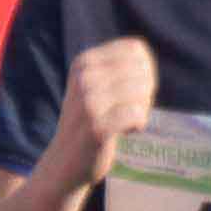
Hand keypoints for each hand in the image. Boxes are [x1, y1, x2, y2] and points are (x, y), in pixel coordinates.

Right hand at [52, 36, 156, 181]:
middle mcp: (84, 78)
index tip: (131, 92)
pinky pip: (137, 114)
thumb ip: (117, 69)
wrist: (65, 162)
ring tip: (128, 121)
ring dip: (143, 108)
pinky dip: (139, 124)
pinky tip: (128, 132)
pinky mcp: (97, 127)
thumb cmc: (89, 122)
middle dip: (145, 90)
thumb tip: (145, 61)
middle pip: (141, 70)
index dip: (143, 70)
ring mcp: (88, 102)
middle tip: (131, 110)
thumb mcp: (94, 87)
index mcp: (83, 63)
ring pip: (141, 90)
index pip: (135, 49)